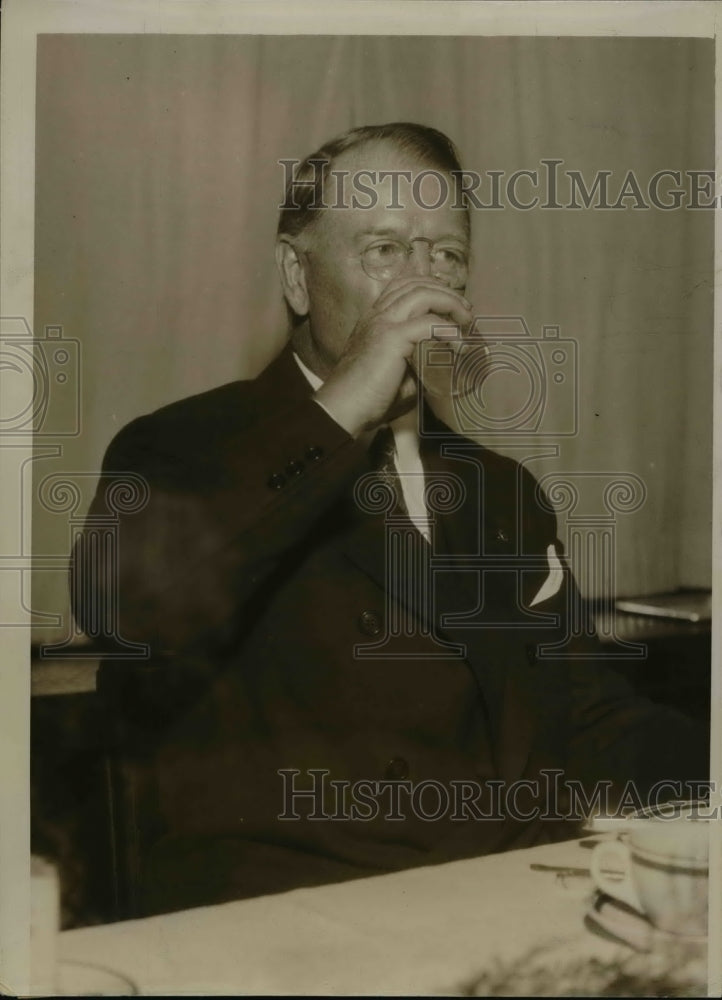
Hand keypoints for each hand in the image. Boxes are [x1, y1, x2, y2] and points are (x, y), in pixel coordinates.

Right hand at [314, 277, 472, 434]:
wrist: (342, 409)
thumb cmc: (366, 399)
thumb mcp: (395, 374)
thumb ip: (414, 363)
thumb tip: (436, 366)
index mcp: (374, 320)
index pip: (402, 286)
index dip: (430, 288)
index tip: (450, 306)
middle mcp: (377, 315)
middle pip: (416, 284)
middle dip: (445, 292)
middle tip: (465, 311)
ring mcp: (383, 323)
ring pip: (422, 294)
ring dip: (450, 303)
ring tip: (466, 320)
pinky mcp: (392, 338)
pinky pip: (429, 323)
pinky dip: (449, 330)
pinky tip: (459, 345)